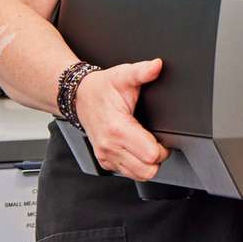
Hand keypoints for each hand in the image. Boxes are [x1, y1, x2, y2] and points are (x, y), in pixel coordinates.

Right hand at [74, 59, 170, 180]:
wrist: (79, 97)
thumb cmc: (102, 88)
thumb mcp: (123, 75)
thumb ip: (142, 71)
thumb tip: (157, 66)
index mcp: (118, 129)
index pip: (151, 155)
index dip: (163, 147)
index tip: (161, 135)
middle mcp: (110, 147)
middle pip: (148, 170)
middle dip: (158, 157)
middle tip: (156, 140)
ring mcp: (106, 156)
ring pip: (139, 175)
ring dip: (147, 163)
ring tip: (146, 145)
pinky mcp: (105, 162)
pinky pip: (129, 173)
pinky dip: (137, 165)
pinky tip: (136, 149)